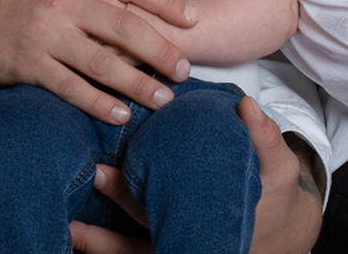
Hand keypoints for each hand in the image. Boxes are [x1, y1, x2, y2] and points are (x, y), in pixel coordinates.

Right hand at [0, 0, 197, 123]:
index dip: (165, 1)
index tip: (192, 19)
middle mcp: (62, 1)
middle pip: (125, 26)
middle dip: (161, 50)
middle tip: (184, 69)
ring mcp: (45, 34)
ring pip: (103, 62)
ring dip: (138, 84)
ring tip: (163, 99)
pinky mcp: (28, 64)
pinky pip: (70, 87)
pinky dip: (98, 102)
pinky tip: (120, 114)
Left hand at [69, 97, 323, 253]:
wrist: (278, 228)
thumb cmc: (275, 192)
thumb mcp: (279, 168)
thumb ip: (265, 139)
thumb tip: (247, 107)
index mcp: (214, 219)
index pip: (165, 209)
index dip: (129, 195)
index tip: (100, 173)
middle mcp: (193, 240)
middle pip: (141, 230)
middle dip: (108, 211)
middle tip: (76, 183)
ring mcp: (180, 246)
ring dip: (100, 244)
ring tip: (68, 229)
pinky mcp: (170, 249)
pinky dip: (109, 250)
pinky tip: (80, 239)